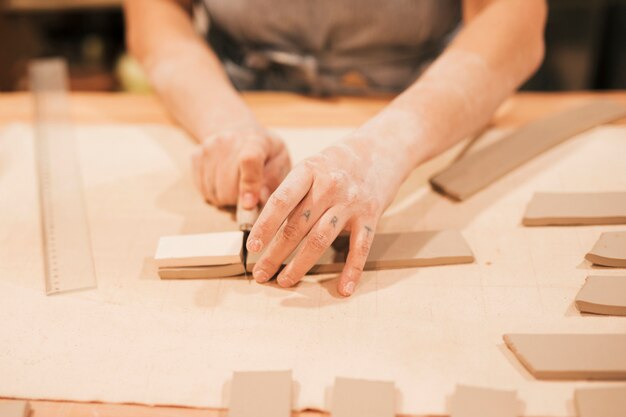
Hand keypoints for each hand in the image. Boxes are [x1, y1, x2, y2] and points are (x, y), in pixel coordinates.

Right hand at [192, 126, 290, 207]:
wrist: (238, 131)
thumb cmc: (265, 152)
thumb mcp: (280, 161)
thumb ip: (274, 180)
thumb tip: (260, 200)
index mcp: (256, 141)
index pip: (249, 161)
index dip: (249, 185)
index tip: (250, 205)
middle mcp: (228, 141)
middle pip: (229, 187)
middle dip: (240, 200)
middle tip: (249, 195)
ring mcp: (209, 148)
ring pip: (215, 194)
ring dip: (227, 200)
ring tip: (237, 187)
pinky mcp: (196, 157)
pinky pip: (204, 192)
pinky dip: (215, 195)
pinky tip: (225, 184)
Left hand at [246, 136, 405, 296]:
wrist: (383, 147)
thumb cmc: (339, 161)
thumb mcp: (312, 166)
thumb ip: (293, 192)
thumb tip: (266, 227)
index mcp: (309, 170)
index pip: (281, 201)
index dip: (264, 226)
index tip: (252, 247)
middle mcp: (330, 185)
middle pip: (297, 225)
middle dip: (276, 253)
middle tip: (261, 273)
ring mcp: (351, 201)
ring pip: (321, 239)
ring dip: (300, 264)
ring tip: (285, 280)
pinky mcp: (371, 215)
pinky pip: (360, 247)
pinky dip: (351, 270)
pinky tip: (343, 289)